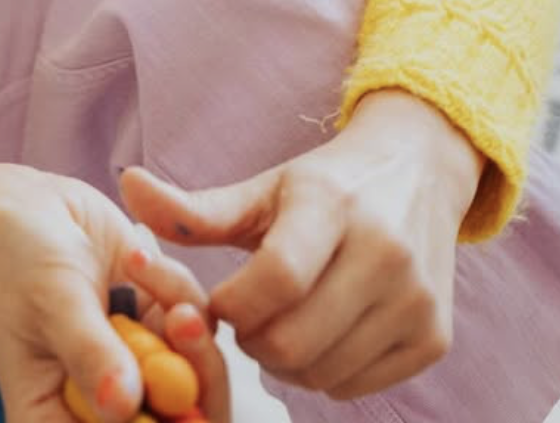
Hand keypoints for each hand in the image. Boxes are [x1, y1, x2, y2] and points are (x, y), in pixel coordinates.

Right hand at [0, 164, 229, 422]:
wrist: (26, 209)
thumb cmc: (16, 259)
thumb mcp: (50, 302)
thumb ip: (89, 351)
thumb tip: (124, 407)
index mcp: (61, 421)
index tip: (162, 390)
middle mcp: (106, 408)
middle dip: (193, 376)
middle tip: (180, 319)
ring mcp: (139, 369)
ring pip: (200, 376)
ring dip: (184, 321)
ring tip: (139, 265)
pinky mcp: (160, 328)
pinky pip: (198, 323)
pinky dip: (177, 286)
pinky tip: (134, 255)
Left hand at [121, 90, 483, 401]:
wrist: (418, 171)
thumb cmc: (325, 185)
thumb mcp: (262, 188)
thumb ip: (195, 209)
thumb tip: (125, 186)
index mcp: (334, 206)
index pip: (275, 280)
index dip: (233, 305)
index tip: (220, 298)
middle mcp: (386, 252)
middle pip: (295, 341)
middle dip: (253, 341)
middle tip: (245, 319)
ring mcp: (416, 300)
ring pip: (324, 373)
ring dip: (285, 364)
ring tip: (278, 326)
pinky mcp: (434, 337)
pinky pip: (358, 386)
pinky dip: (325, 374)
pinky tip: (317, 336)